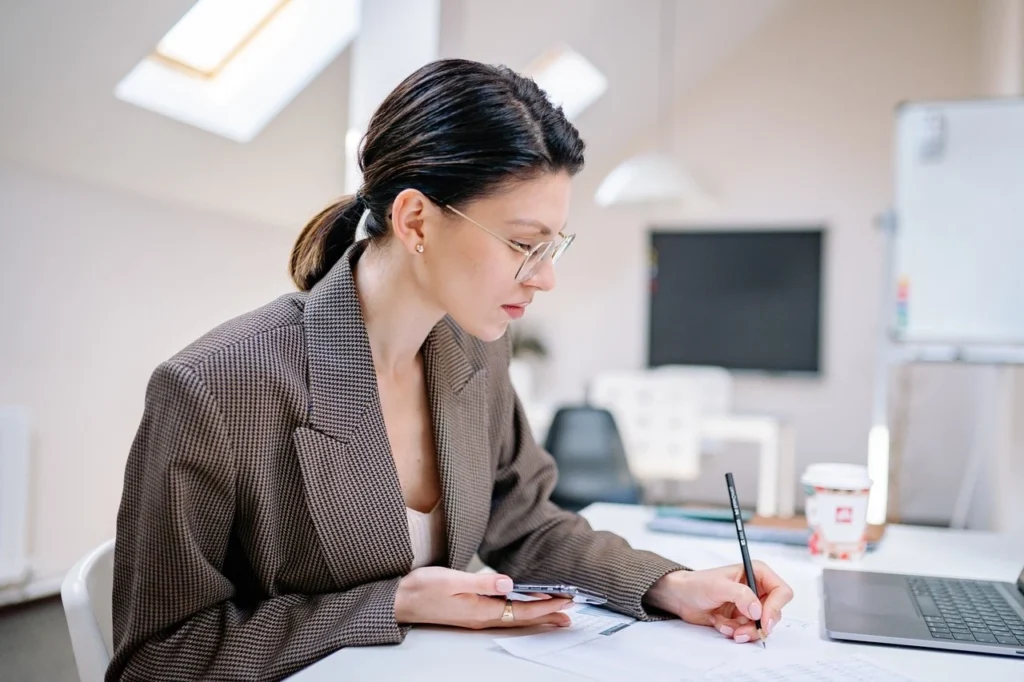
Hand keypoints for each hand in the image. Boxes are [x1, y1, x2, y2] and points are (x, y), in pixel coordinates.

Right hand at [394, 567, 573, 629]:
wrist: (400, 600)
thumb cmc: (422, 588)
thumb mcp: (451, 580)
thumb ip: (481, 582)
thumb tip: (509, 582)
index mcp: (481, 610)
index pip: (522, 609)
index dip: (545, 604)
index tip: (565, 598)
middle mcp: (482, 617)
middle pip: (522, 618)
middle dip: (548, 614)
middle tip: (571, 610)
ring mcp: (477, 617)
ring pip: (514, 618)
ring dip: (537, 616)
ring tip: (557, 615)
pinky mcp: (471, 612)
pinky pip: (504, 615)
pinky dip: (521, 612)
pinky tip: (524, 607)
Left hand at [645, 561, 793, 643]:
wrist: (680, 597)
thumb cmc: (697, 584)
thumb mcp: (718, 586)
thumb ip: (740, 595)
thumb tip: (758, 610)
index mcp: (757, 573)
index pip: (781, 591)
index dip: (776, 608)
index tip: (763, 621)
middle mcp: (757, 589)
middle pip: (774, 613)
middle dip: (757, 625)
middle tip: (741, 632)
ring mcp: (750, 605)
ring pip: (762, 626)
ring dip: (745, 631)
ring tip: (726, 628)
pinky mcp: (742, 618)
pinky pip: (749, 631)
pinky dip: (735, 632)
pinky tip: (720, 625)